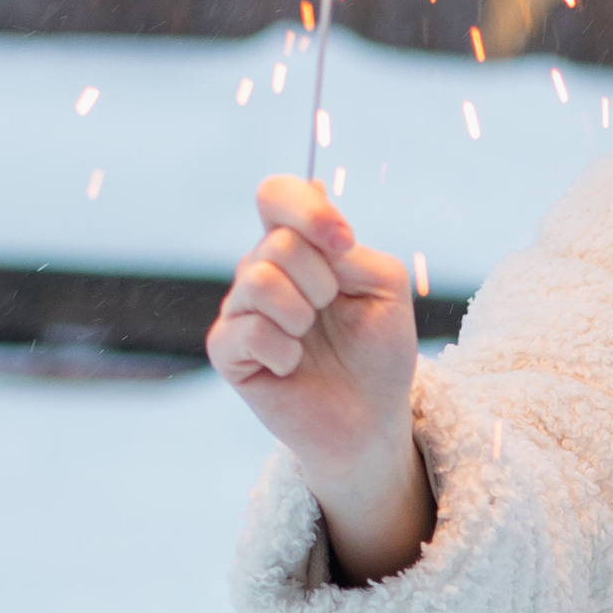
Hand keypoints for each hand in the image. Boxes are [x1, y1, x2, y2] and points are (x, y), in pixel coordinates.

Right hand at [209, 177, 430, 580]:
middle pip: (277, 242)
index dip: (306, 210)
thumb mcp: (385, 288)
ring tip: (310, 339)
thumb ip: (351, 251)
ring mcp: (239, 309)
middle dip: (322, 280)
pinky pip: (247, 330)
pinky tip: (292, 365)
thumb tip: (306, 230)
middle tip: (331, 312)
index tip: (344, 243)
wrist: (371, 418)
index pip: (277, 194)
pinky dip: (283, 351)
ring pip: (258, 280)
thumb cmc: (378, 351)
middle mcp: (261, 270)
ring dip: (302, 314)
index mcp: (298, 247)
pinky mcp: (227, 351)